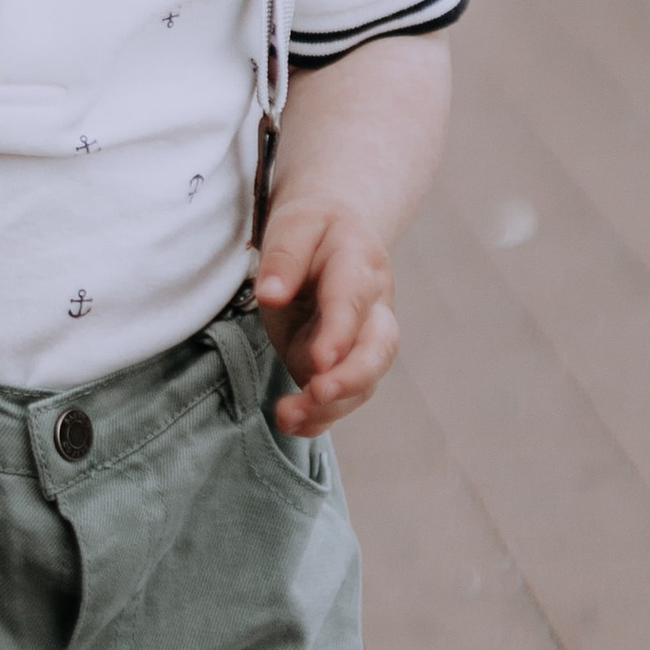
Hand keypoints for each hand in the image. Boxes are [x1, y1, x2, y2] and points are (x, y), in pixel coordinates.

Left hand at [252, 196, 399, 435]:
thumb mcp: (294, 225)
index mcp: (360, 265)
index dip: (340, 333)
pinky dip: (319, 417)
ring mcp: (361, 341)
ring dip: (329, 405)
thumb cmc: (312, 231)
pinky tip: (292, 423)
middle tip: (317, 393)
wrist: (334, 238)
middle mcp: (372, 308)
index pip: (354, 301)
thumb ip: (284, 256)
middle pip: (378, 349)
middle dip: (352, 378)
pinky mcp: (343, 365)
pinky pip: (342, 397)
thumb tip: (271, 294)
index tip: (319, 361)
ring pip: (363, 381)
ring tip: (287, 415)